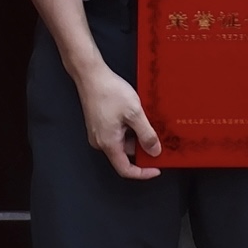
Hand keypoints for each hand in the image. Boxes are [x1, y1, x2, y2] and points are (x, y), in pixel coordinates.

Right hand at [75, 56, 161, 176]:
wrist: (90, 75)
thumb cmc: (108, 91)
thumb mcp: (135, 113)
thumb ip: (147, 135)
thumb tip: (154, 151)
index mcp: (108, 143)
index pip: (126, 170)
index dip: (143, 173)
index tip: (156, 168)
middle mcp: (100, 142)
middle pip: (126, 154)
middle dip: (142, 147)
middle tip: (156, 134)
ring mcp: (98, 133)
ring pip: (122, 142)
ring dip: (136, 134)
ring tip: (143, 117)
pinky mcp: (98, 124)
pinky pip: (117, 133)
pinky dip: (128, 128)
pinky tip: (134, 114)